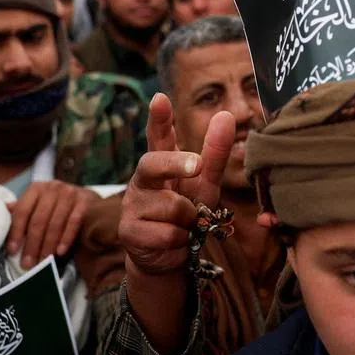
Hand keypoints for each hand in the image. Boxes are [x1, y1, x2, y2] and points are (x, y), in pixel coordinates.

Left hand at [6, 181, 99, 267]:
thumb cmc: (55, 203)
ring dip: (48, 245)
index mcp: (36, 188)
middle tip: (28, 263)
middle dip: (32, 244)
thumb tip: (3, 210)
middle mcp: (53, 188)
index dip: (16, 232)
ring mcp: (70, 193)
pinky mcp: (84, 201)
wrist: (85, 196)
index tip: (12, 251)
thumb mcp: (37, 202)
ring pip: (55, 223)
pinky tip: (60, 251)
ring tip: (43, 262)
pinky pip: (73, 223)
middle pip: (39, 220)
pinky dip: (66, 238)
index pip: (23, 211)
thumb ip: (22, 208)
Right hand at [118, 93, 234, 276]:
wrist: (168, 256)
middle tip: (195, 165)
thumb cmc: (187, 212)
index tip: (160, 98)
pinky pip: (168, 233)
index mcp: (161, 163)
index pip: (158, 136)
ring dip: (189, 220)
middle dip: (175, 164)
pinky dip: (181, 240)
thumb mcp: (205, 183)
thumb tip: (226, 115)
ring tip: (185, 225)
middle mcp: (142, 180)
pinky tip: (175, 241)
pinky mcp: (128, 232)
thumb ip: (214, 152)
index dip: (158, 118)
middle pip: (153, 163)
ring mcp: (132, 205)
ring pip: (173, 207)